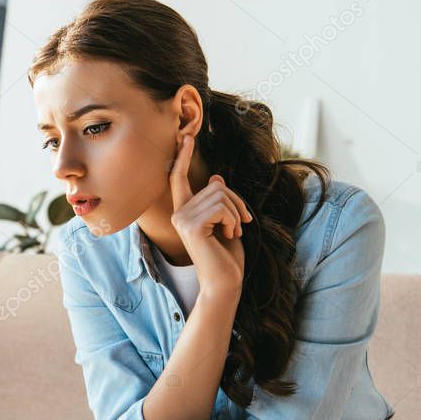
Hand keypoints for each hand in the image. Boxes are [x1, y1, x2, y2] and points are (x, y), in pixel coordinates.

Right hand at [168, 134, 251, 297]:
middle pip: (215, 186)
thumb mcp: (227, 223)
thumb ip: (220, 202)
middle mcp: (179, 213)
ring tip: (235, 232)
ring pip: (220, 195)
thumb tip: (216, 178)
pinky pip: (220, 207)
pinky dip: (233, 220)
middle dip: (236, 202)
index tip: (186, 137)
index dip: (183, 157)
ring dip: (236, 213)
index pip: (179, 179)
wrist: (224, 282)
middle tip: (242, 224)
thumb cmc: (226, 256)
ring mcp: (182, 219)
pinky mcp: (190, 226)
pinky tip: (230, 236)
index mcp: (185, 212)